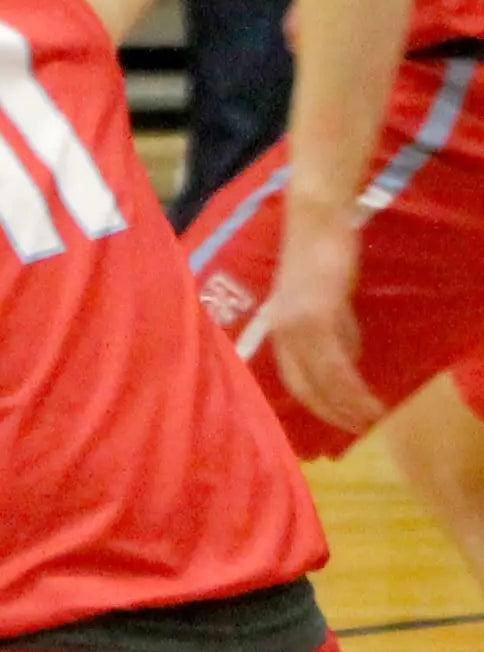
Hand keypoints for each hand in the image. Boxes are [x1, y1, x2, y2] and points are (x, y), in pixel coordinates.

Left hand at [267, 196, 383, 434]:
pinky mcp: (318, 314)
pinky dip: (350, 383)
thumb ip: (336, 334)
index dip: (317, 406)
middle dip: (332, 413)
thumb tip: (349, 363)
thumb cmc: (321, 257)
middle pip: (305, 388)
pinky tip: (366, 395)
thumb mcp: (326, 303)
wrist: (316, 221)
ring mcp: (297, 325)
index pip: (295, 382)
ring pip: (322, 380)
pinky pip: (334, 361)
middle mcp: (282, 334)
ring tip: (370, 419)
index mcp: (280, 333)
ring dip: (347, 404)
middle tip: (359, 430)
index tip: (339, 422)